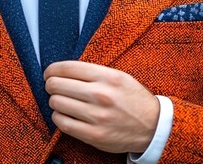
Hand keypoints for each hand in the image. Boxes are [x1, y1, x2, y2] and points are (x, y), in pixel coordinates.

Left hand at [43, 61, 159, 152]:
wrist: (153, 127)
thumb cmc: (133, 100)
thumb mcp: (120, 77)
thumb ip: (94, 72)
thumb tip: (63, 71)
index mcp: (108, 77)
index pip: (67, 68)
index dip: (52, 69)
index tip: (49, 73)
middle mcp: (101, 95)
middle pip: (57, 85)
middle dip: (50, 85)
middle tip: (53, 87)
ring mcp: (96, 116)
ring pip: (56, 103)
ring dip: (54, 101)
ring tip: (61, 101)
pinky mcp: (93, 135)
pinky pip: (62, 123)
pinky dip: (58, 117)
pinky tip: (64, 114)